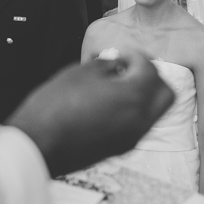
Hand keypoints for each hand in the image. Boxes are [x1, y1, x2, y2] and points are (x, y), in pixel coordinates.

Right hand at [7, 49, 173, 176]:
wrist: (38, 144)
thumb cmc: (53, 108)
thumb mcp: (79, 73)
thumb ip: (105, 65)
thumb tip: (115, 64)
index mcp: (132, 97)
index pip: (150, 70)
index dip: (136, 57)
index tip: (121, 54)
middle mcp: (139, 120)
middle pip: (166, 95)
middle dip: (152, 78)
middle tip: (130, 69)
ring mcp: (131, 138)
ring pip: (154, 112)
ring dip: (143, 96)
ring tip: (116, 86)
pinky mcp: (119, 149)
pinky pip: (138, 126)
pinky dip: (132, 112)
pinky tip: (108, 104)